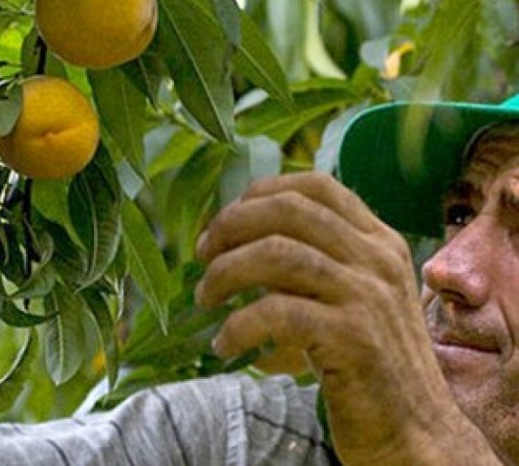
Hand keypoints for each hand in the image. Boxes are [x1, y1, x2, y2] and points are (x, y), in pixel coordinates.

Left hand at [194, 172, 479, 464]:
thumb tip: (240, 239)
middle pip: (287, 210)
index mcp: (378, 242)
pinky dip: (238, 325)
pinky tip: (225, 343)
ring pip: (275, 254)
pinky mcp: (353, 337)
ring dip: (225, 273)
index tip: (224, 223)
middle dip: (231, 226)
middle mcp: (376, 259)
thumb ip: (319, 263)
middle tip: (203, 256)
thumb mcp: (356, 298)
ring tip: (205, 299)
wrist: (418, 434)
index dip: (260, 193)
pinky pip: (276, 312)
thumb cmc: (372, 365)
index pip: (315, 186)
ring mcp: (367, 295)